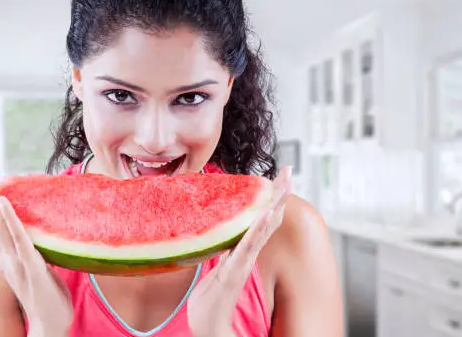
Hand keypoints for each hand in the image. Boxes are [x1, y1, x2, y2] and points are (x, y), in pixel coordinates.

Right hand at [0, 162, 72, 336]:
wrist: (51, 325)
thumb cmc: (46, 296)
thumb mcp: (34, 266)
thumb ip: (29, 248)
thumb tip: (33, 229)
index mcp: (5, 256)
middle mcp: (4, 258)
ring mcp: (15, 263)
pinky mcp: (31, 268)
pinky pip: (19, 240)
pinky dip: (11, 221)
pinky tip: (5, 204)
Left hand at [187, 167, 290, 336]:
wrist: (208, 326)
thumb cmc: (211, 299)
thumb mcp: (220, 267)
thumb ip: (229, 253)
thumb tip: (232, 235)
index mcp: (242, 251)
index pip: (260, 220)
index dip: (271, 200)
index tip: (279, 177)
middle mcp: (246, 256)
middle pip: (266, 221)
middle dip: (277, 197)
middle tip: (288, 173)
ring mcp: (241, 264)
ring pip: (259, 232)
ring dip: (270, 209)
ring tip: (280, 187)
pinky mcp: (232, 274)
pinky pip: (245, 249)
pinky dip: (255, 232)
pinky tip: (263, 217)